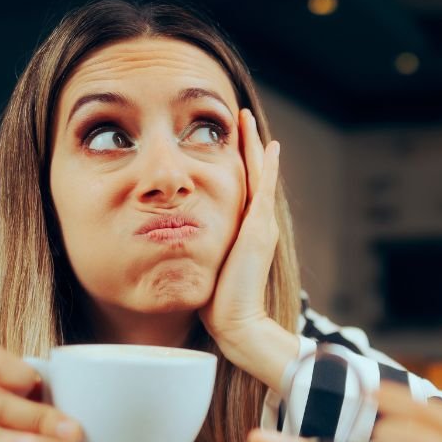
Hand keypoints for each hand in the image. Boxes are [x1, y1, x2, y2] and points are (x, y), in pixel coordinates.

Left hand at [198, 109, 296, 390]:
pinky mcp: (259, 229)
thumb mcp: (204, 269)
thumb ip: (197, 253)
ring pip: (258, 176)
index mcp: (243, 234)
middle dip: (246, 147)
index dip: (236, 164)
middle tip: (241, 118)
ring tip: (247, 120)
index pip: (240, 190)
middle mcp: (256, 226)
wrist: (235, 323)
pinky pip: (264, 189)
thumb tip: (175, 247)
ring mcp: (260, 226)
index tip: (227, 141)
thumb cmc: (215, 305)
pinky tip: (267, 145)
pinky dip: (266, 166)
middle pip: (252, 176)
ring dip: (254, 146)